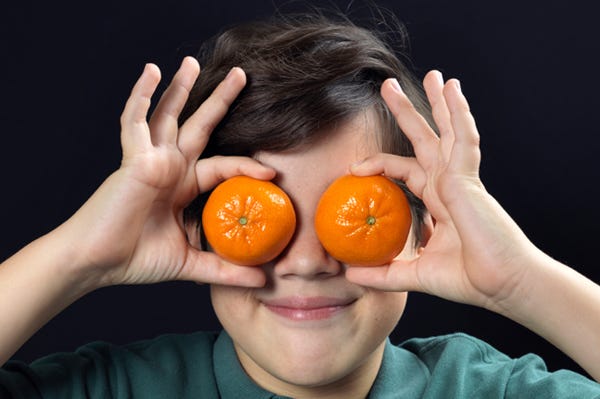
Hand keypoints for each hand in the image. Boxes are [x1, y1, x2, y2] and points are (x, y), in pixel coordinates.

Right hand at [61, 57, 268, 289]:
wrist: (98, 264)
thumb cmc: (137, 259)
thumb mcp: (192, 264)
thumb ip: (225, 269)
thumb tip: (263, 282)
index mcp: (183, 185)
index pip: (222, 165)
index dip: (246, 165)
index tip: (273, 174)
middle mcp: (169, 167)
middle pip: (199, 125)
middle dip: (220, 101)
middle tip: (243, 75)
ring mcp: (150, 159)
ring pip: (167, 114)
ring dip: (179, 87)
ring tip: (191, 61)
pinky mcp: (133, 159)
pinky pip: (135, 121)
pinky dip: (141, 96)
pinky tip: (151, 73)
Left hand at [346, 71, 540, 310]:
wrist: (501, 286)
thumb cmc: (468, 279)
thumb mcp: (414, 274)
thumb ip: (383, 274)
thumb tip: (349, 276)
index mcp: (438, 201)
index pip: (406, 169)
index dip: (380, 164)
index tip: (354, 168)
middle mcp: (449, 184)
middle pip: (424, 139)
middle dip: (407, 112)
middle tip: (388, 87)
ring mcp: (461, 179)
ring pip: (447, 130)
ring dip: (439, 103)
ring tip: (434, 75)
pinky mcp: (469, 179)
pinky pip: (464, 138)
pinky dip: (459, 113)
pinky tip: (452, 89)